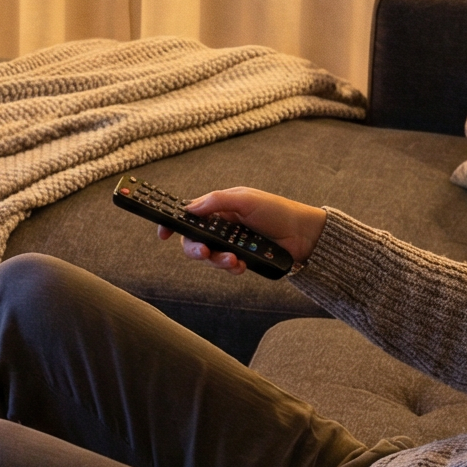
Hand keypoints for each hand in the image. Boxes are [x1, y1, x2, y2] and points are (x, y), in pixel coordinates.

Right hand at [156, 186, 326, 272]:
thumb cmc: (277, 210)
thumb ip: (216, 201)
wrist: (303, 235)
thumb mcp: (246, 199)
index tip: (163, 235)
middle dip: (196, 249)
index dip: (173, 225)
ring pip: (209, 257)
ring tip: (233, 260)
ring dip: (217, 261)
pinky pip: (226, 267)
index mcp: (219, 208)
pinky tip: (241, 265)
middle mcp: (222, 227)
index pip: (189, 216)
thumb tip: (190, 207)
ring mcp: (230, 244)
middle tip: (204, 252)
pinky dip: (231, 268)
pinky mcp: (241, 259)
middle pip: (194, 241)